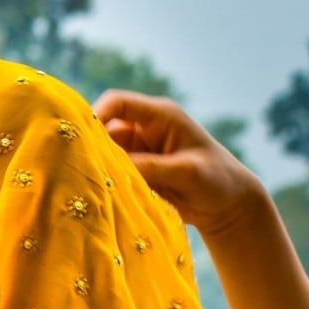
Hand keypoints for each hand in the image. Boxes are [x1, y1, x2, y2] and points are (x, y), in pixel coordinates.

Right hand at [93, 90, 264, 236]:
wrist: (228, 206)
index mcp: (159, 116)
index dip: (96, 114)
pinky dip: (104, 183)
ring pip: (104, 155)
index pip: (118, 103)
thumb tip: (113, 168)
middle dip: (91, 147)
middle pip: (104, 130)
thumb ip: (152, 167)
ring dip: (98, 168)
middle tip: (80, 169)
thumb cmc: (217, 180)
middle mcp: (144, 130)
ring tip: (89, 186)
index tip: (81, 138)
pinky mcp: (134, 173)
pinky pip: (110, 174)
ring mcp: (137, 152)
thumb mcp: (187, 172)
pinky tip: (99, 195)